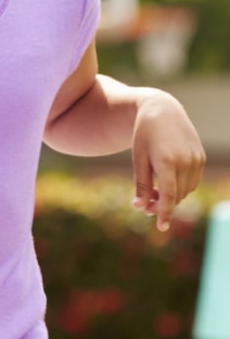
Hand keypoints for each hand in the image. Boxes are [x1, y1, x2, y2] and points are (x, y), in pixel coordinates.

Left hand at [132, 92, 205, 231]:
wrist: (162, 111)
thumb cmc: (144, 136)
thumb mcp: (138, 158)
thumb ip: (140, 183)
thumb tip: (139, 206)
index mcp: (167, 161)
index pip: (168, 194)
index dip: (163, 212)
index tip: (161, 227)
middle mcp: (185, 161)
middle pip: (176, 195)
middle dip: (161, 204)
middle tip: (144, 205)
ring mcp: (196, 159)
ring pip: (185, 190)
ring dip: (171, 196)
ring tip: (152, 191)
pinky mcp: (200, 158)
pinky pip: (192, 182)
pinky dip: (180, 187)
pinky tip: (166, 181)